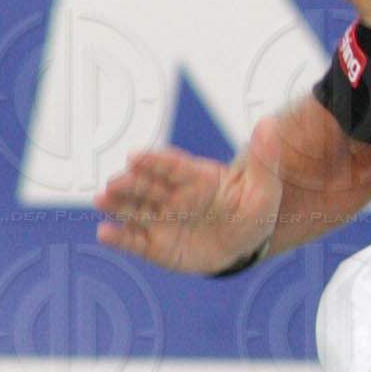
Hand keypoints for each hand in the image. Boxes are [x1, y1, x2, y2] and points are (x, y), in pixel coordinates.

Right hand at [95, 116, 282, 273]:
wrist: (244, 246)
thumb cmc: (252, 213)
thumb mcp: (265, 189)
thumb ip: (263, 160)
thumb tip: (269, 125)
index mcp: (196, 178)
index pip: (172, 166)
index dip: (154, 161)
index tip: (136, 156)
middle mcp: (173, 195)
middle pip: (147, 185)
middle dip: (129, 183)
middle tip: (114, 182)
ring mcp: (161, 219)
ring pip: (135, 209)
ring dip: (116, 204)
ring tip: (101, 200)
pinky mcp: (155, 244)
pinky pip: (135, 241)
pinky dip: (119, 238)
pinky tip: (104, 234)